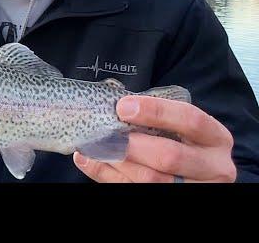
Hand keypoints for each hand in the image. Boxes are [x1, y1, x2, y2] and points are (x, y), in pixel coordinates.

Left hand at [73, 95, 236, 182]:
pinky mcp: (176, 199)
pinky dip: (107, 175)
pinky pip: (134, 190)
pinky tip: (90, 161)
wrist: (193, 173)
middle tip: (108, 135)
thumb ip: (157, 117)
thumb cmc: (179, 140)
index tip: (123, 107)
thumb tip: (116, 106)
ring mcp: (198, 188)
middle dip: (133, 145)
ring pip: (152, 180)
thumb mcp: (180, 127)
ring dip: (117, 163)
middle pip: (170, 156)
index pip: (190, 120)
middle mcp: (214, 167)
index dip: (156, 111)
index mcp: (215, 137)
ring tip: (94, 147)